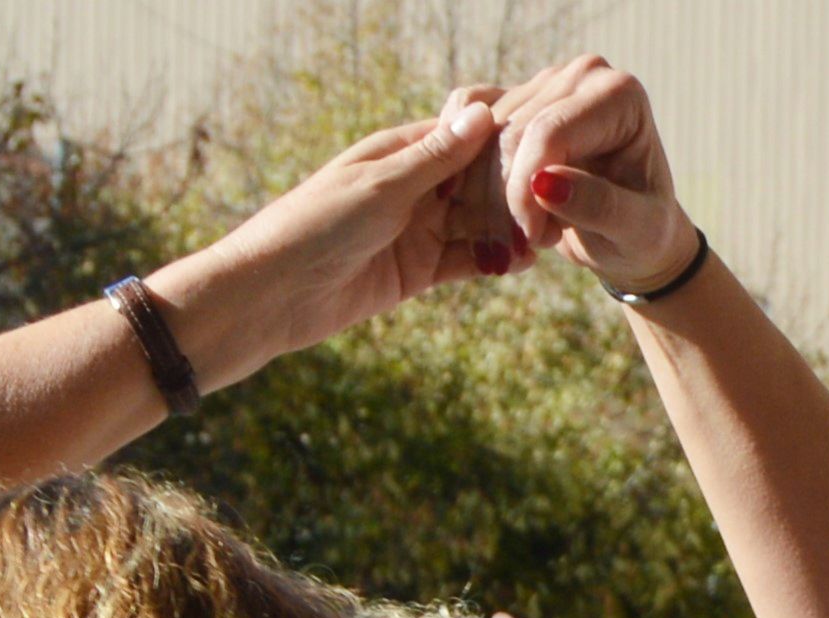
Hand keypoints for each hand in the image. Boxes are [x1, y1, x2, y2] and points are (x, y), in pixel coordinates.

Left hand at [163, 88, 527, 378]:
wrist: (274, 294)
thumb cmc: (315, 224)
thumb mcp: (382, 186)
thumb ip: (435, 157)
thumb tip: (483, 112)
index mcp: (399, 152)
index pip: (464, 137)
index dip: (504, 141)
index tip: (547, 146)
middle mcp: (412, 187)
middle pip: (477, 182)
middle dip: (514, 190)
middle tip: (555, 200)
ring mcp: (417, 229)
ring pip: (477, 223)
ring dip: (509, 228)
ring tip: (548, 234)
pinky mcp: (417, 270)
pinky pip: (466, 261)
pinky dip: (493, 261)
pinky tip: (522, 261)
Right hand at [485, 56, 698, 294]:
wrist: (628, 234)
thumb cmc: (642, 233)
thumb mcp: (634, 231)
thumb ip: (599, 206)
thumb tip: (544, 184)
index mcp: (618, 95)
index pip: (548, 131)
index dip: (526, 189)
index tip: (531, 239)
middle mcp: (580, 75)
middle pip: (511, 133)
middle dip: (507, 199)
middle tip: (525, 246)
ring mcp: (543, 83)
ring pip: (480, 136)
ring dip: (486, 196)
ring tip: (520, 237)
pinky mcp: (513, 99)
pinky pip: (463, 124)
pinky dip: (464, 172)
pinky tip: (484, 212)